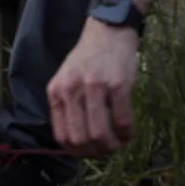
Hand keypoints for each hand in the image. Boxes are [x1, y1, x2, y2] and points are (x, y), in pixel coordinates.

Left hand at [47, 19, 139, 157]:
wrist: (108, 32)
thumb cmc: (87, 59)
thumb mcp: (66, 80)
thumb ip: (67, 107)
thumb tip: (76, 143)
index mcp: (56, 92)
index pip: (61, 136)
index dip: (76, 151)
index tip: (89, 152)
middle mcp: (72, 90)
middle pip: (80, 139)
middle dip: (95, 153)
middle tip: (106, 152)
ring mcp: (95, 87)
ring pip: (100, 134)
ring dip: (111, 147)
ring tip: (119, 144)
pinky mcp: (118, 85)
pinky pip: (122, 121)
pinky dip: (126, 134)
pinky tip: (128, 133)